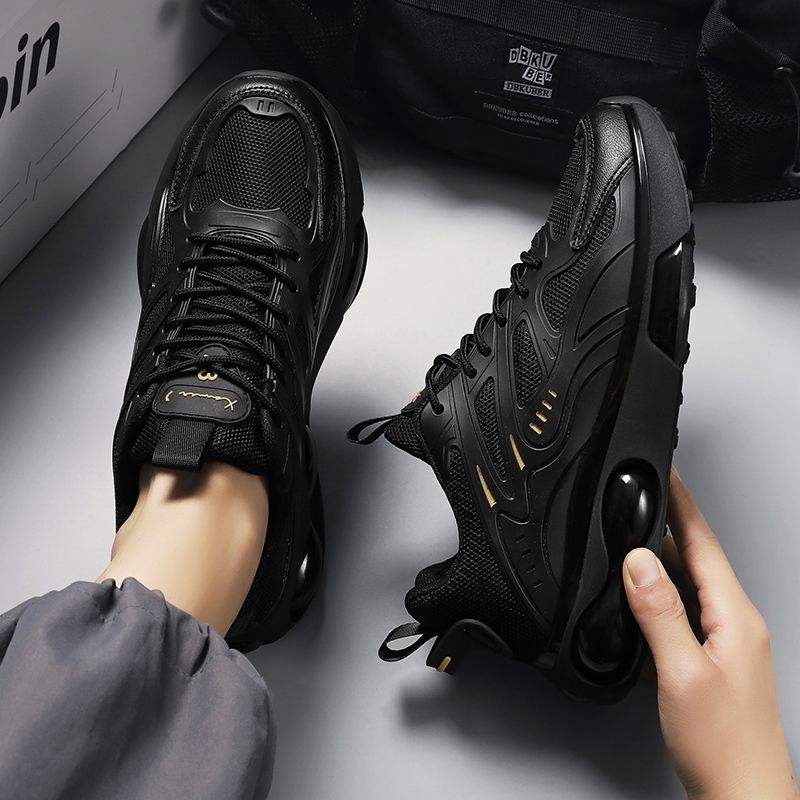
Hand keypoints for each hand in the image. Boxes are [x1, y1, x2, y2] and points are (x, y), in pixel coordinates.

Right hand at [623, 468, 797, 799]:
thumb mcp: (682, 672)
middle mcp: (735, 624)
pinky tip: (639, 602)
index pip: (705, 543)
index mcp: (736, 617)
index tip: (667, 473)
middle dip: (666, 525)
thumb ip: (659, 612)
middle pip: (696, 558)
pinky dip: (660, 597)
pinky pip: (684, 612)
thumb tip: (639, 562)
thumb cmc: (724, 747)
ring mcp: (726, 642)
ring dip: (660, 562)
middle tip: (635, 502)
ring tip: (630, 544)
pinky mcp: (712, 660)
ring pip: (688, 585)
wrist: (744, 798)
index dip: (683, 504)